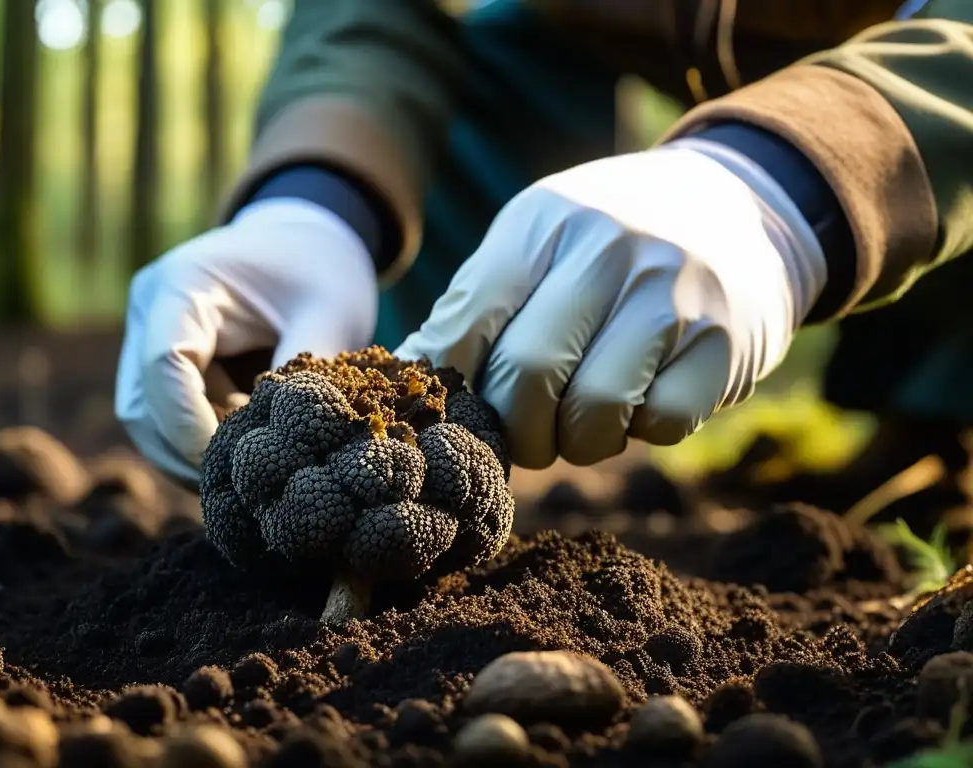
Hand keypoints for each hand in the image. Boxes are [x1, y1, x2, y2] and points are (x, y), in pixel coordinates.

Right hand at [116, 199, 377, 485]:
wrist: (306, 241)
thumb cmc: (319, 271)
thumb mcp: (329, 314)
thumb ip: (304, 376)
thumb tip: (286, 444)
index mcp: (182, 286)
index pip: (165, 366)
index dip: (193, 425)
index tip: (236, 464)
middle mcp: (149, 311)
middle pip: (144, 405)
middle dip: (191, 450)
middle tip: (250, 479)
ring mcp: (147, 337)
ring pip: (147, 421)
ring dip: (192, 453)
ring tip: (254, 464)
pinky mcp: (160, 362)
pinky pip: (165, 418)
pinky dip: (199, 442)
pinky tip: (246, 452)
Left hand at [396, 140, 826, 468]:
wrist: (738, 209)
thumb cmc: (609, 243)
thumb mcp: (540, 243)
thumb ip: (477, 305)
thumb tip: (408, 376)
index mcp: (544, 223)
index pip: (470, 323)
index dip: (453, 386)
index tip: (459, 411)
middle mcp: (610, 250)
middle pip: (528, 377)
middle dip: (516, 429)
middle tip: (526, 431)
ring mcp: (674, 294)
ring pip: (596, 414)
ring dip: (578, 441)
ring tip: (583, 419)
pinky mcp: (725, 343)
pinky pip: (662, 425)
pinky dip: (642, 432)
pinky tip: (643, 400)